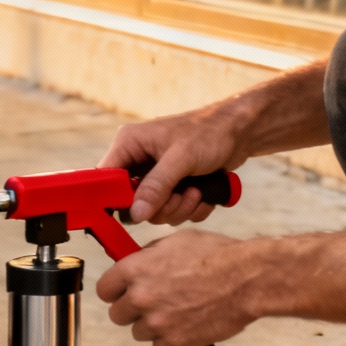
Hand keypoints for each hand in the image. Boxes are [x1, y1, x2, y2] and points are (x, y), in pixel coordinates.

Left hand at [95, 230, 256, 345]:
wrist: (247, 279)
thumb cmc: (217, 256)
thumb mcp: (175, 242)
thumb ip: (148, 256)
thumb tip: (136, 262)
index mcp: (135, 270)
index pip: (104, 290)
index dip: (114, 291)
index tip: (122, 292)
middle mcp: (140, 297)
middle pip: (117, 315)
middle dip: (132, 310)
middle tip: (152, 303)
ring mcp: (157, 322)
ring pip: (138, 332)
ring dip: (152, 325)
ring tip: (175, 312)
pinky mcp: (175, 342)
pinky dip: (170, 339)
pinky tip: (184, 324)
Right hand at [100, 106, 246, 224]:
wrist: (240, 132)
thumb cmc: (209, 133)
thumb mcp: (181, 158)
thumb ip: (156, 186)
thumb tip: (135, 213)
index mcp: (129, 144)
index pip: (106, 178)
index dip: (116, 198)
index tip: (137, 210)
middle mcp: (138, 160)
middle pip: (132, 202)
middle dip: (162, 206)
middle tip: (183, 195)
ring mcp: (155, 175)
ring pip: (154, 211)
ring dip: (179, 208)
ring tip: (197, 192)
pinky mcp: (172, 186)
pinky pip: (172, 211)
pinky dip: (190, 209)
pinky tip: (203, 193)